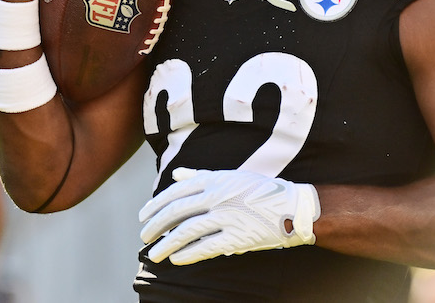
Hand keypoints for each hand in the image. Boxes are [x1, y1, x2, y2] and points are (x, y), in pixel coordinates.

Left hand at [138, 168, 320, 264]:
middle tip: (144, 236)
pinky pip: (206, 247)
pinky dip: (188, 254)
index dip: (155, 205)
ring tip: (155, 254)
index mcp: (213, 180)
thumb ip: (200, 176)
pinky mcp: (237, 237)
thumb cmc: (259, 191)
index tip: (143, 216)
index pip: (175, 193)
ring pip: (187, 231)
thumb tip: (176, 175)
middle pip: (176, 212)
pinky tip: (177, 259)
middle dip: (156, 226)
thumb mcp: (229, 176)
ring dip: (167, 244)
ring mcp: (226, 217)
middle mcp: (217, 197)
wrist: (292, 208)